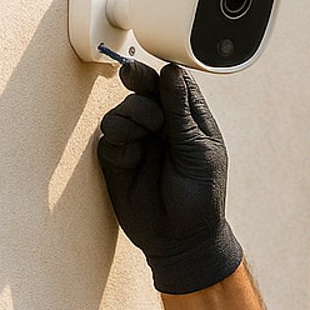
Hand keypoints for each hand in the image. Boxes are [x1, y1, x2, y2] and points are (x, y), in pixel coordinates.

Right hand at [96, 61, 244, 293]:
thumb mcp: (198, 150)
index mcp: (188, 121)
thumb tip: (172, 71)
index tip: (156, 70)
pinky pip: (109, 134)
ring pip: (123, 108)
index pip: (173, 85)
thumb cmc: (200, 197)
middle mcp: (161, 127)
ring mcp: (137, 140)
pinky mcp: (117, 157)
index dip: (162, 75)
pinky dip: (119, 137)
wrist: (181, 239)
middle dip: (138, 81)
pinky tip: (132, 153)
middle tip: (131, 77)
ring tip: (147, 134)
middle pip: (143, 89)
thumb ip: (181, 111)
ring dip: (132, 114)